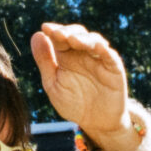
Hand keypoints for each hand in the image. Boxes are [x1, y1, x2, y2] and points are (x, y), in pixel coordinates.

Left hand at [31, 22, 138, 150]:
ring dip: (83, 38)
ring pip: (93, 41)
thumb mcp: (53, 84)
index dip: (53, 31)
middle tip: (57, 33)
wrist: (96, 123)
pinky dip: (103, 49)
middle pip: (76, 34)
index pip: (59, 38)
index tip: (45, 28)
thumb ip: (45, 61)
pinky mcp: (114, 68)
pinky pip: (110, 56)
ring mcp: (99, 59)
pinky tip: (96, 46)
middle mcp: (83, 54)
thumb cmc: (73, 104)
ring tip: (72, 40)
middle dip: (67, 32)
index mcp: (66, 56)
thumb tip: (36, 35)